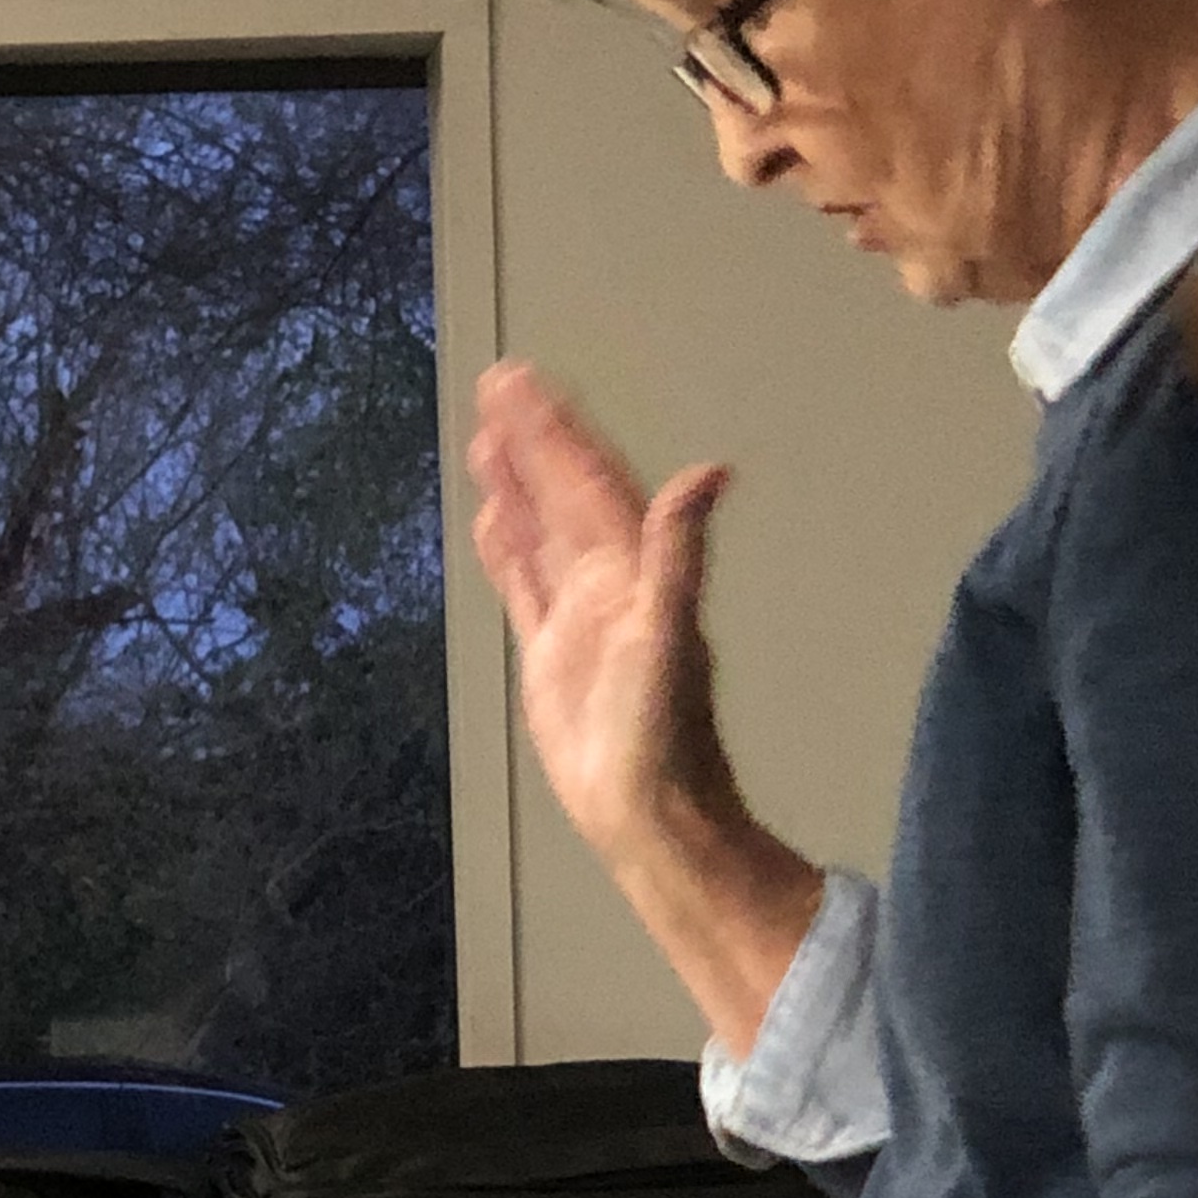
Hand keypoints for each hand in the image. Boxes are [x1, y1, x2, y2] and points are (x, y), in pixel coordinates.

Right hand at [467, 360, 735, 872]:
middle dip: (533, 440)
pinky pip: (525, 586)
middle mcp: (608, 583)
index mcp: (634, 570)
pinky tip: (491, 518)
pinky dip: (509, 549)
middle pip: (564, 494)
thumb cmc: (662, 734)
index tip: (525, 382)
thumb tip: (711, 471)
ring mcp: (578, 618)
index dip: (559, 431)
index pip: (591, 482)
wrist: (650, 814)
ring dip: (518, 484)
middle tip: (496, 382)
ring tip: (486, 435)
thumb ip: (680, 550)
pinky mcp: (550, 656)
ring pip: (542, 532)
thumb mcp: (666, 633)